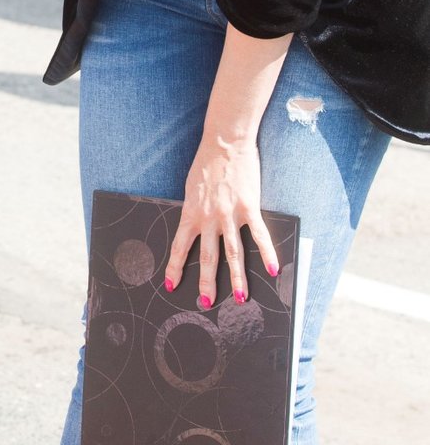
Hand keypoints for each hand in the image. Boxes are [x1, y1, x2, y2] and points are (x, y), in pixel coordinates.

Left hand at [164, 132, 278, 305]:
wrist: (225, 142)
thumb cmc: (206, 163)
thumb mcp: (192, 188)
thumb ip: (195, 209)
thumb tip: (196, 226)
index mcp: (191, 212)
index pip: (180, 246)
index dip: (175, 267)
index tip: (171, 285)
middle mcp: (209, 217)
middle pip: (208, 256)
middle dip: (206, 282)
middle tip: (206, 302)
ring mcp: (229, 214)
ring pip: (233, 252)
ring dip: (237, 277)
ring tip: (241, 297)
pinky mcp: (249, 207)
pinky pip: (259, 235)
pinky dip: (267, 253)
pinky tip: (273, 270)